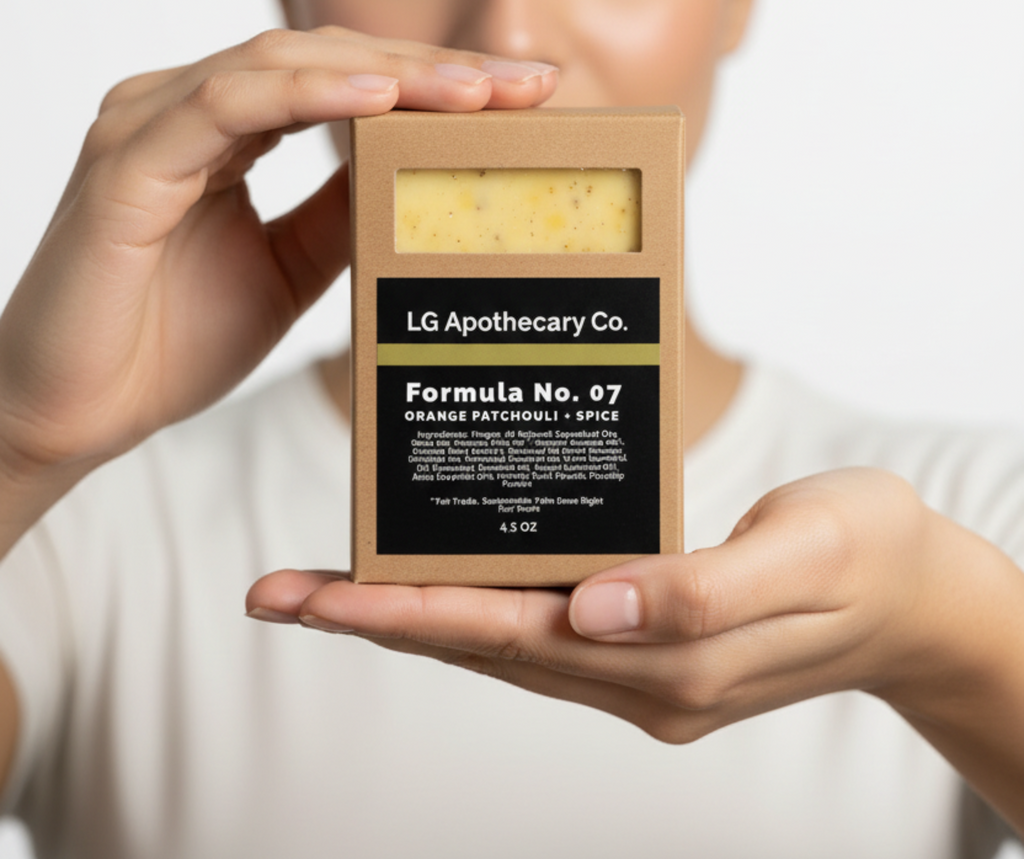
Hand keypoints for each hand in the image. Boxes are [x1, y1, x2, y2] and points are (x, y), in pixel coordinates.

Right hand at [0, 29, 555, 515]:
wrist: (79, 411)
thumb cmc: (173, 341)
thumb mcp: (292, 270)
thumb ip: (343, 213)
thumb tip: (418, 176)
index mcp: (228, 130)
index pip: (346, 79)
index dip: (436, 82)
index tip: (521, 99)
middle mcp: (189, 109)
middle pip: (331, 57)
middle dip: (436, 68)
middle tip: (528, 83)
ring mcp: (154, 125)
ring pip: (287, 63)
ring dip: (392, 72)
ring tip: (477, 91)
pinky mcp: (128, 162)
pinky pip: (228, 106)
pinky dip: (309, 94)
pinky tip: (382, 99)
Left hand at [249, 469, 935, 736]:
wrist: (923, 599)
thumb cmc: (871, 553)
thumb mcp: (806, 553)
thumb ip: (697, 591)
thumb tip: (589, 610)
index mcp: (670, 658)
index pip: (506, 637)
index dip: (402, 615)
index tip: (312, 598)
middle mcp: (639, 676)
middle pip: (482, 647)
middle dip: (375, 619)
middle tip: (279, 594)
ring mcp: (642, 669)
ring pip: (502, 645)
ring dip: (413, 617)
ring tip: (331, 589)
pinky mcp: (651, 647)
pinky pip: (542, 632)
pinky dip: (478, 610)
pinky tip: (442, 583)